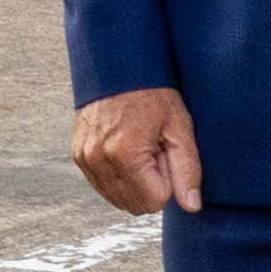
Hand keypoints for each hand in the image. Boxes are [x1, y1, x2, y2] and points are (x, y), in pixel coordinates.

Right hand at [71, 87, 205, 217]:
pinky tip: (125, 149)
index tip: (165, 152)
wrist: (117, 65)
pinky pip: (102, 186)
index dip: (167, 180)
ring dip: (133, 181)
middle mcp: (99, 159)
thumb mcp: (179, 126)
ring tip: (139, 147)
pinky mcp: (78, 155)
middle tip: (154, 150)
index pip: (155, 201)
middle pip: (135, 205)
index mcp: (125, 154)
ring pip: (117, 199)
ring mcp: (85, 158)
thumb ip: (187, 169)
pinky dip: (118, 176)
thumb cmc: (152, 92)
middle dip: (150, 184)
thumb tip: (192, 206)